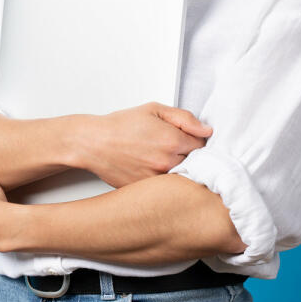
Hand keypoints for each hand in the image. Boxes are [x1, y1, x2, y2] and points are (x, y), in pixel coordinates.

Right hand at [79, 102, 211, 187]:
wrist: (94, 144)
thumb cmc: (120, 125)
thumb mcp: (153, 110)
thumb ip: (184, 118)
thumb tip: (206, 130)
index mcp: (172, 140)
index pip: (202, 145)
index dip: (194, 140)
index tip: (185, 138)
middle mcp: (167, 162)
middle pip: (195, 163)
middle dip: (188, 155)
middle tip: (171, 148)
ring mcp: (158, 179)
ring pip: (182, 178)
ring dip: (178, 170)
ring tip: (161, 159)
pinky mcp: (148, 191)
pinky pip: (167, 189)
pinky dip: (165, 182)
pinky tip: (152, 169)